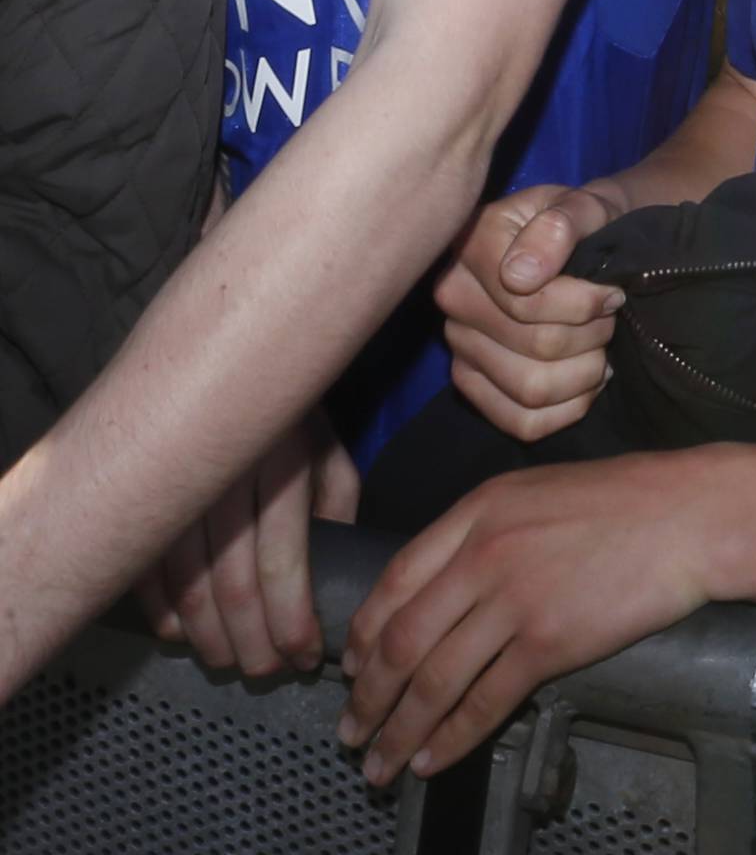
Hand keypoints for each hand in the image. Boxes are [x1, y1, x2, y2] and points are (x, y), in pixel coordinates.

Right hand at [141, 409, 359, 677]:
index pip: (281, 562)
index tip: (305, 658)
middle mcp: (227, 469)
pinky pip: (146, 566)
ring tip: (228, 661)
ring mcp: (179, 479)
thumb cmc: (290, 415)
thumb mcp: (330, 452)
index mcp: (282, 457)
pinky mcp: (144, 489)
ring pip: (187, 583)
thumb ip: (336, 511)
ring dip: (207, 638)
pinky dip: (161, 610)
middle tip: (265, 672)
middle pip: (232, 583)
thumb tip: (331, 584)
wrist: (226, 356)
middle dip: (251, 644)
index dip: (291, 623)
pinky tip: (180, 632)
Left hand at [339, 452, 744, 781]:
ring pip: (433, 679)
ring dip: (398, 730)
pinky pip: (484, 702)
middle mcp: (483, 554)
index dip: (364, 633)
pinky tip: (430, 759)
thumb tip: (444, 584)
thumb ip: (484, 531)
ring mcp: (514, 600)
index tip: (349, 667)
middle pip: (402, 638)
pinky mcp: (548, 642)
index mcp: (476, 512)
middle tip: (351, 733)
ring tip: (379, 764)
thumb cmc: (621, 501)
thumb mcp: (535, 493)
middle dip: (367, 695)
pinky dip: (449, 739)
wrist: (685, 515)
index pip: (394, 579)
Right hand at [436, 182, 625, 439]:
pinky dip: (568, 410)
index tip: (613, 293)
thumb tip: (522, 275)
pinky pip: (522, 422)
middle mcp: (454, 298)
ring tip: (602, 349)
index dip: (583, 304)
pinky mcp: (471, 384)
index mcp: (473, 245)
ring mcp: (459, 346)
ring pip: (530, 389)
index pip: (527, 302)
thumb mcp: (581, 203)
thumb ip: (561, 224)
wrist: (576, 240)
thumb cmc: (578, 222)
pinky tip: (587, 382)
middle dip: (591, 337)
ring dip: (585, 374)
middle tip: (611, 319)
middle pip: (535, 346)